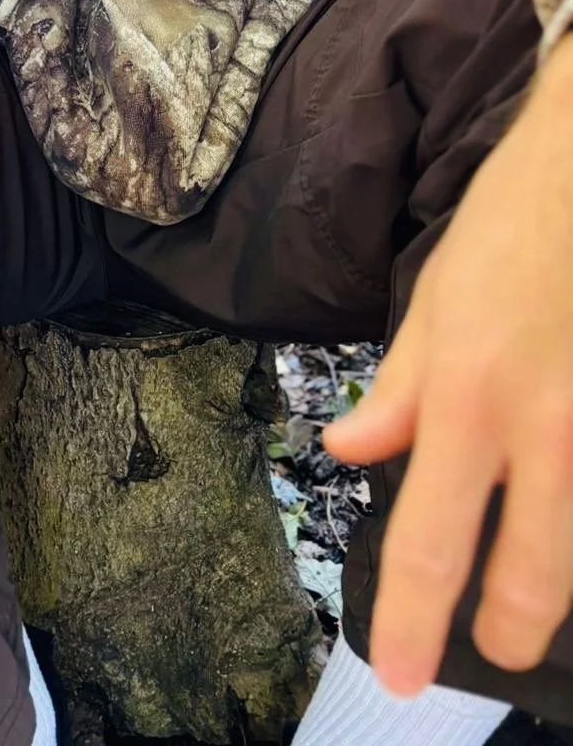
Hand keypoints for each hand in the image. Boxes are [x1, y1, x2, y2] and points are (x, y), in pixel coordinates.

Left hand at [324, 33, 572, 694]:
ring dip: (555, 585)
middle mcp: (541, 426)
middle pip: (530, 575)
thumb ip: (400, 391)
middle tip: (492, 654)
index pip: (427, 539)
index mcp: (467, 398)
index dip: (410, 620)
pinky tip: (568, 513)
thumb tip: (351, 451)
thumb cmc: (511, 228)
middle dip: (509, 632)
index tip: (397, 674)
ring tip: (532, 609)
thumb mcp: (435, 301)